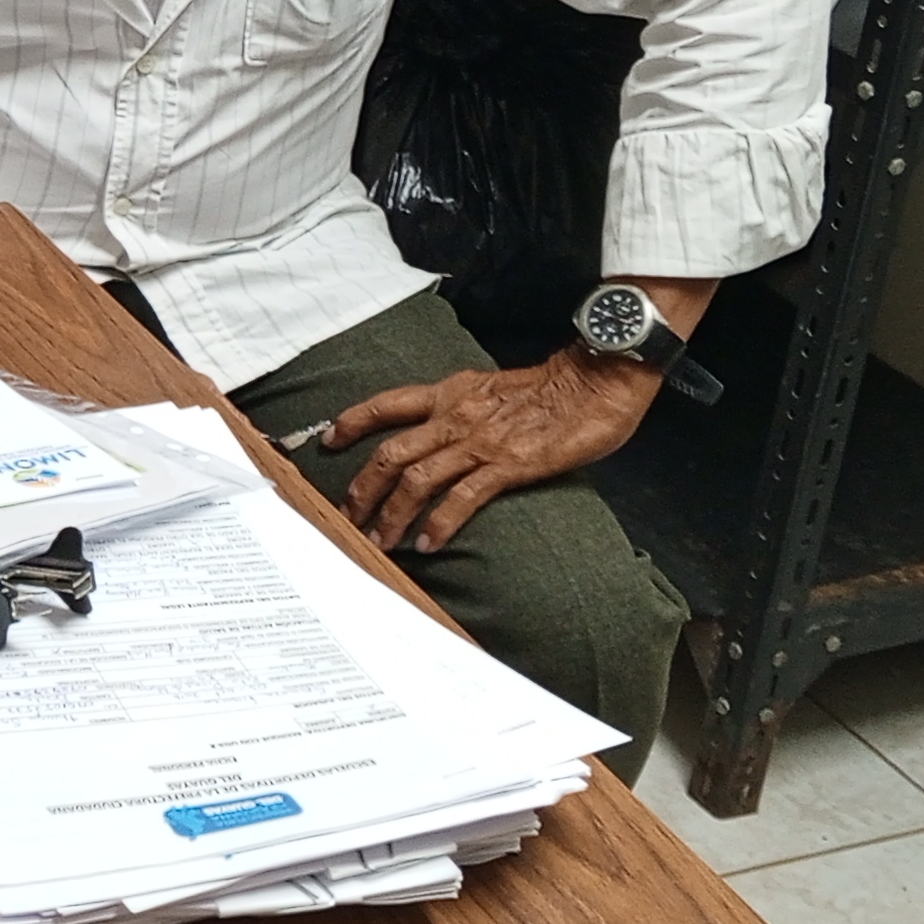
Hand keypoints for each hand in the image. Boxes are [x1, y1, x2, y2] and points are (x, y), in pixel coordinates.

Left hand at [321, 350, 658, 557]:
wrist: (596, 380)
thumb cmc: (552, 388)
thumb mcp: (493, 388)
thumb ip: (465, 408)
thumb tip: (444, 432)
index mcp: (450, 393)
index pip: (387, 404)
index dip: (352, 422)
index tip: (327, 441)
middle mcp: (455, 416)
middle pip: (390, 452)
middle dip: (361, 487)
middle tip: (345, 516)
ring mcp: (480, 441)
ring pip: (417, 478)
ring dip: (392, 514)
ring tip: (378, 542)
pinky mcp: (509, 464)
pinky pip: (463, 497)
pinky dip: (440, 523)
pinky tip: (427, 544)